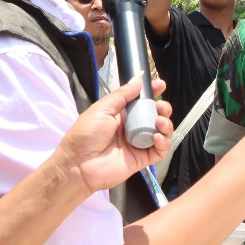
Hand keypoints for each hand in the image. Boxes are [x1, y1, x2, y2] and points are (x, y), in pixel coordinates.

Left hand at [51, 77, 173, 192]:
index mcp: (121, 115)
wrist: (78, 164)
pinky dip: (163, 143)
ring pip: (161, 132)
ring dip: (165, 124)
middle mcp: (132, 128)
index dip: (152, 93)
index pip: (141, 102)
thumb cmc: (86, 134)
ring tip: (160, 121)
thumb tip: (139, 80)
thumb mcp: (102, 109)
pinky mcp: (142, 159)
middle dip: (162, 109)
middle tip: (161, 106)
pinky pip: (159, 151)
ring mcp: (138, 144)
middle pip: (155, 116)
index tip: (160, 85)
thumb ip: (122, 95)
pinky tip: (157, 137)